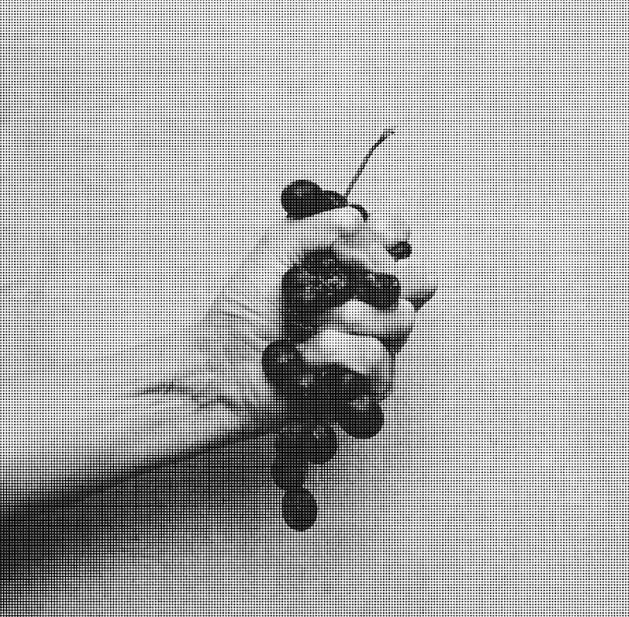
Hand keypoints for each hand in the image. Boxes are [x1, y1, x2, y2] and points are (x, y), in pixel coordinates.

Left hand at [189, 206, 437, 437]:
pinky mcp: (362, 387)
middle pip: (410, 284)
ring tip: (315, 327)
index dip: (389, 241)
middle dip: (380, 278)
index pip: (392, 250)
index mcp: (342, 278)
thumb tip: (358, 218)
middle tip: (345, 285)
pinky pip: (379, 359)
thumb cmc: (235, 323)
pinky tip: (311, 356)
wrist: (219, 379)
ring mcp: (364, 348)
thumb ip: (312, 230)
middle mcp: (361, 311)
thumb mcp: (267, 259)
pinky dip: (342, 354)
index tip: (381, 235)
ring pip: (401, 320)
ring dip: (354, 318)